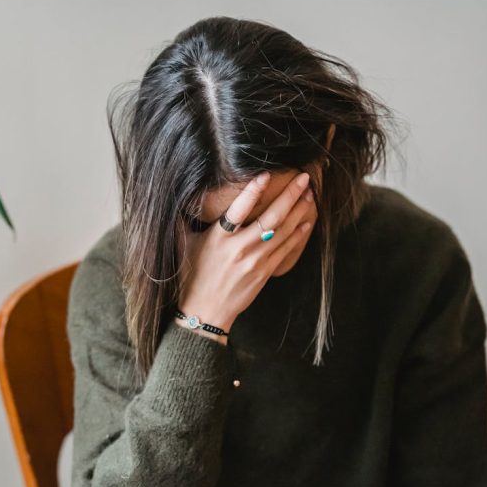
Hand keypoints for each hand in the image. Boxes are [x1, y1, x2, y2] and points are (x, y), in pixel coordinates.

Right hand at [176, 171, 315, 340]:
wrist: (206, 311)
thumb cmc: (192, 276)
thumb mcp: (183, 245)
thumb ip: (182, 220)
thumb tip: (178, 195)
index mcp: (219, 238)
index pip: (238, 210)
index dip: (252, 191)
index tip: (266, 175)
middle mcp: (240, 248)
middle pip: (271, 218)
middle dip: (290, 196)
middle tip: (304, 178)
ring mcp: (255, 261)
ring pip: (283, 231)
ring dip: (299, 211)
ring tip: (309, 194)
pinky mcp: (265, 272)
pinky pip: (286, 249)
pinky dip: (298, 233)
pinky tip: (307, 221)